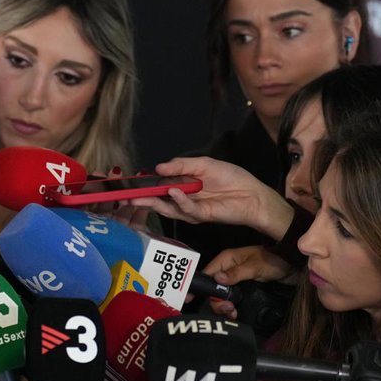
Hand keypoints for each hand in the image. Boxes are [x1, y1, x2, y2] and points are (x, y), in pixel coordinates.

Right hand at [126, 157, 291, 237]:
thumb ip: (181, 165)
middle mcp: (184, 198)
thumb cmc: (232, 178)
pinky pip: (186, 209)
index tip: (133, 180)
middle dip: (142, 199)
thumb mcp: (204, 164)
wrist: (253, 195)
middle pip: (159, 200)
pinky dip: (179, 200)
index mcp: (183, 184)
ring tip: (139, 198)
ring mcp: (191, 209)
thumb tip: (158, 168)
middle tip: (127, 197)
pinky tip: (174, 191)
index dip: (147, 183)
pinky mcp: (200, 215)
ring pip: (167, 208)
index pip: (160, 184)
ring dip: (153, 203)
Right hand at [200, 246, 295, 318]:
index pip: (206, 273)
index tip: (191, 299)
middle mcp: (227, 271)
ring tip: (233, 312)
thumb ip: (236, 273)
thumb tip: (217, 279)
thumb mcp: (255, 266)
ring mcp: (234, 282)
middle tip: (228, 308)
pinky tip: (235, 313)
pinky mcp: (242, 290)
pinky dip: (231, 308)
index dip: (199, 286)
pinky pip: (230, 300)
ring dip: (223, 307)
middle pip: (211, 289)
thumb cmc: (274, 261)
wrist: (293, 266)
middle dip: (216, 301)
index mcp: (226, 260)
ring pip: (220, 297)